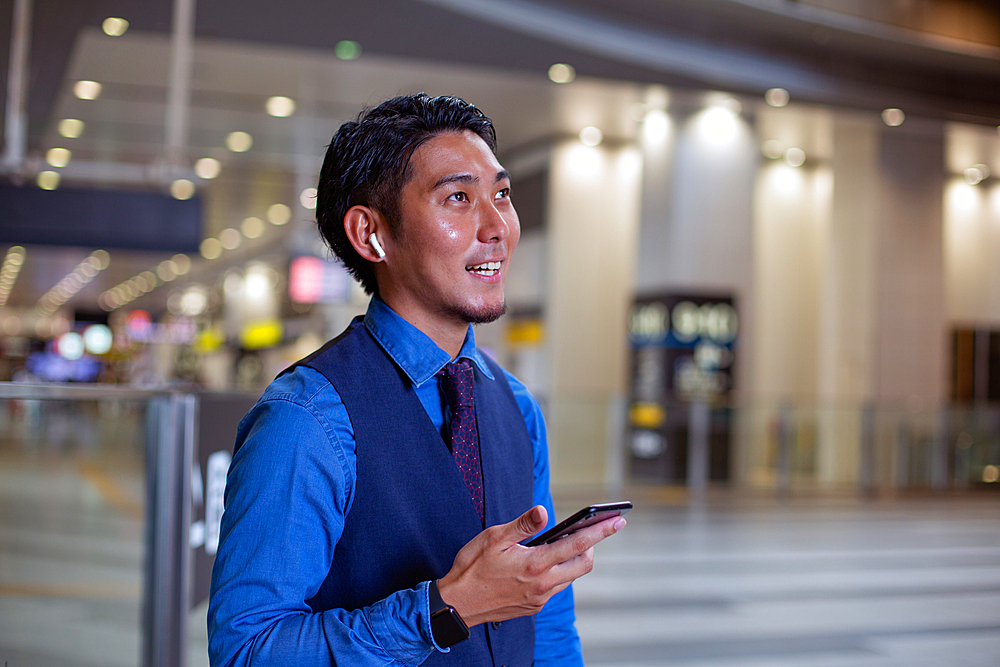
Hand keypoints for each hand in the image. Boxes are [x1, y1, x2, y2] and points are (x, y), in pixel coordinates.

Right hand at [437, 505, 624, 626]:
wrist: (456, 604)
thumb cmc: (471, 567)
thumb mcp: (493, 538)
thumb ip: (523, 525)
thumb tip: (544, 511)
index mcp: (535, 564)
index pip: (577, 544)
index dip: (601, 531)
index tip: (618, 521)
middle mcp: (543, 585)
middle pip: (584, 564)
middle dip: (593, 545)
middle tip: (591, 530)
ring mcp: (540, 599)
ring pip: (570, 577)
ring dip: (574, 560)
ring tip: (565, 543)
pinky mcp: (534, 607)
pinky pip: (556, 587)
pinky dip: (559, 572)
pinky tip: (545, 562)